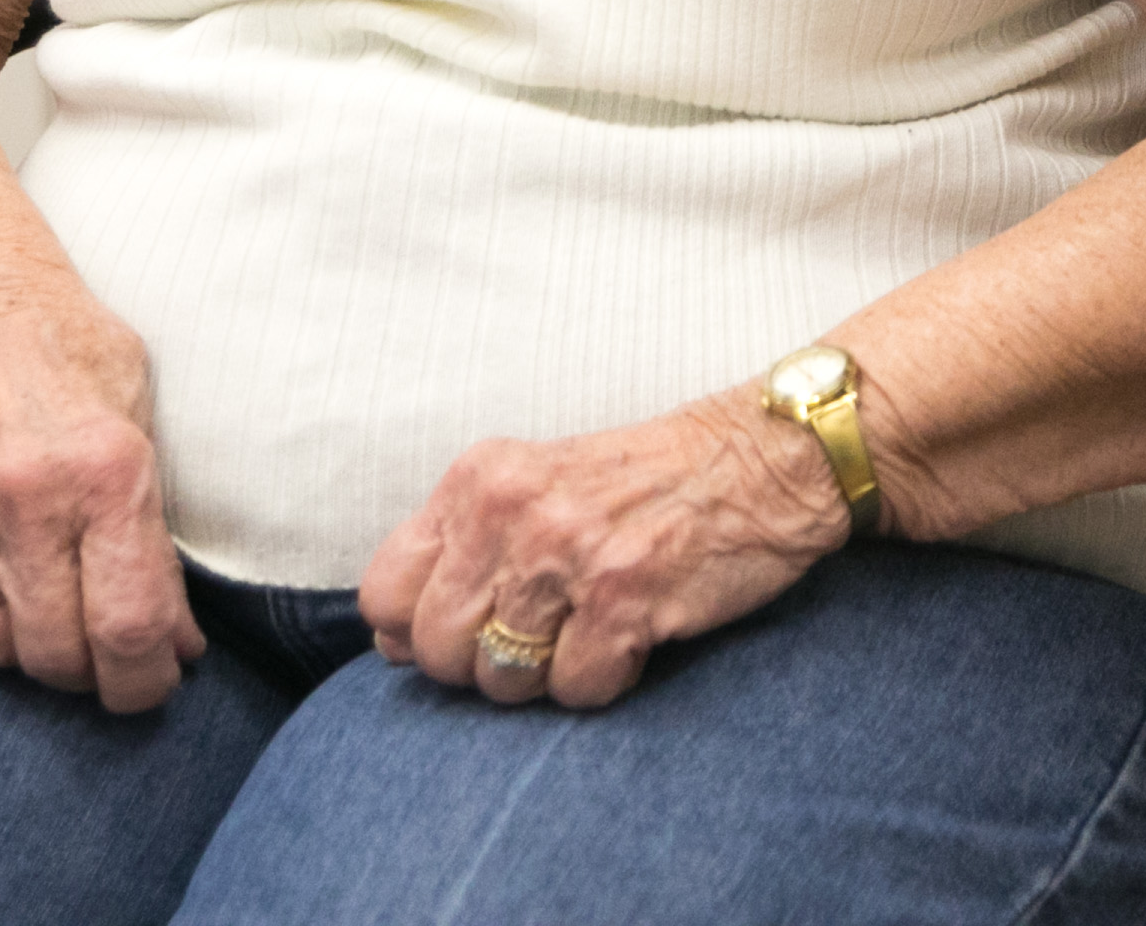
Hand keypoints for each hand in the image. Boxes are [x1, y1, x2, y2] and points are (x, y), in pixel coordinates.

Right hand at [0, 259, 204, 713]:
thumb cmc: (72, 358)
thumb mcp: (142, 423)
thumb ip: (155, 534)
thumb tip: (172, 642)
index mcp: (107, 473)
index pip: (129, 625)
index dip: (147, 681)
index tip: (158, 683)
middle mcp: (28, 499)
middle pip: (56, 653)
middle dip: (92, 676)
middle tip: (108, 662)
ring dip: (26, 652)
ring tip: (51, 618)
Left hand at [361, 393, 854, 707]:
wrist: (761, 458)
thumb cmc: (645, 483)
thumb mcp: (532, 488)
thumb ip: (459, 552)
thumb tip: (389, 642)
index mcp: (479, 479)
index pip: (384, 594)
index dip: (416, 632)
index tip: (469, 627)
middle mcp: (512, 511)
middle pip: (439, 651)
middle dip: (486, 665)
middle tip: (546, 633)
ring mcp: (567, 552)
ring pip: (503, 679)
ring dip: (550, 675)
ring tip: (592, 626)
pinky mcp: (626, 595)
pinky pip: (577, 688)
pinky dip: (608, 679)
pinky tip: (636, 633)